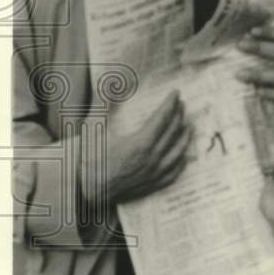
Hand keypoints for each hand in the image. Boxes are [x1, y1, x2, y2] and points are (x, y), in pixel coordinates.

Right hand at [80, 90, 192, 207]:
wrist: (84, 191)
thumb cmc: (88, 159)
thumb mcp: (93, 128)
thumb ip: (102, 104)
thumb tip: (108, 83)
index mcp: (140, 143)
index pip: (162, 118)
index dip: (170, 104)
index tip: (175, 93)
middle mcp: (151, 159)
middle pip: (172, 133)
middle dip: (179, 116)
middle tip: (181, 105)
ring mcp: (153, 174)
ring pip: (177, 152)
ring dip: (185, 137)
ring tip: (189, 126)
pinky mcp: (151, 186)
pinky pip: (173, 173)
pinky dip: (181, 162)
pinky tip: (183, 156)